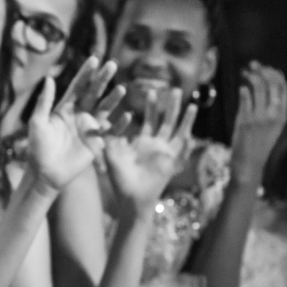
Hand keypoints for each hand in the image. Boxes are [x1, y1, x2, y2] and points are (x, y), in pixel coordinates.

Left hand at [26, 57, 123, 192]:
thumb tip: (49, 78)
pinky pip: (110, 131)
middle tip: (112, 64)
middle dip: (102, 79)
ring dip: (113, 99)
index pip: (77, 87)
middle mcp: (79, 114)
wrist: (45, 173)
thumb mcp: (38, 123)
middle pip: (93, 93)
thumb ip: (44, 102)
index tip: (94, 59)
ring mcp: (89, 127)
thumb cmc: (37, 147)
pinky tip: (127, 116)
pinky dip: (119, 125)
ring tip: (121, 88)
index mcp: (65, 108)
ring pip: (104, 109)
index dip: (85, 73)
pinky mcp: (96, 142)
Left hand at [104, 89, 196, 215]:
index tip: (149, 90)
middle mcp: (155, 144)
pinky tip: (192, 114)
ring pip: (175, 128)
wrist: (130, 198)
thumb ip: (105, 137)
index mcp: (141, 142)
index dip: (149, 106)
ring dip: (181, 114)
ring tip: (186, 100)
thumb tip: (94, 121)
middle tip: (171, 88)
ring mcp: (165, 151)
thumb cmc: (118, 179)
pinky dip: (188, 128)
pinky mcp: (172, 158)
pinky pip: (182, 142)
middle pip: (164, 119)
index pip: (148, 119)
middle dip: (168, 104)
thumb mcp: (110, 153)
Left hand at [230, 62, 286, 185]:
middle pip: (272, 83)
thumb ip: (269, 110)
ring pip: (258, 87)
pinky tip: (241, 87)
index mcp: (283, 116)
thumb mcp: (271, 128)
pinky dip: (243, 90)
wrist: (250, 167)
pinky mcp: (245, 121)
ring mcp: (260, 118)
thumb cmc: (258, 148)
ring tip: (244, 73)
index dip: (275, 74)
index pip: (284, 88)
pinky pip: (245, 99)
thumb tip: (260, 89)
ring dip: (251, 76)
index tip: (266, 68)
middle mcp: (274, 115)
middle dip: (262, 70)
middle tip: (252, 65)